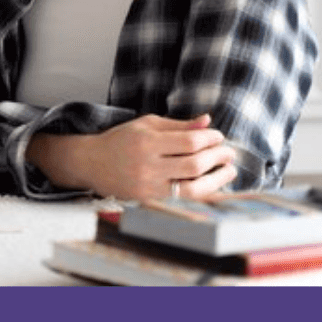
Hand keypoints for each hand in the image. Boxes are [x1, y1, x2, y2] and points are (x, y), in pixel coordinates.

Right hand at [31, 115, 236, 199]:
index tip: (218, 137)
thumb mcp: (148, 124)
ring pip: (192, 188)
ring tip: (229, 171)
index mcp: (147, 141)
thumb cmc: (122, 139)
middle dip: (218, 158)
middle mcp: (148, 165)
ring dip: (216, 180)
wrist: (92, 162)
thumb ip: (179, 125)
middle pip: (194, 165)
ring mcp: (148, 186)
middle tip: (229, 153)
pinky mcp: (148, 200)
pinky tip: (213, 186)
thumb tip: (207, 121)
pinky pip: (183, 199)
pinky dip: (202, 193)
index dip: (211, 139)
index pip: (190, 141)